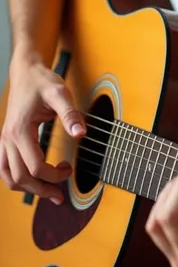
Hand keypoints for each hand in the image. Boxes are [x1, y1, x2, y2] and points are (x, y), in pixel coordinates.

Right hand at [0, 52, 85, 203]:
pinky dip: (16, 179)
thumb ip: (70, 115)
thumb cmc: (42, 81)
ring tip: (48, 193)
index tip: (70, 169)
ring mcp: (4, 140)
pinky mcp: (6, 140)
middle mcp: (8, 138)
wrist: (26, 72)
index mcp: (20, 130)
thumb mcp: (60, 94)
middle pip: (20, 177)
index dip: (54, 175)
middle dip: (41, 189)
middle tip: (60, 195)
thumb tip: (81, 134)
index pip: (35, 166)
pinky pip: (5, 168)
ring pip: (8, 177)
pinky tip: (32, 181)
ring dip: (27, 189)